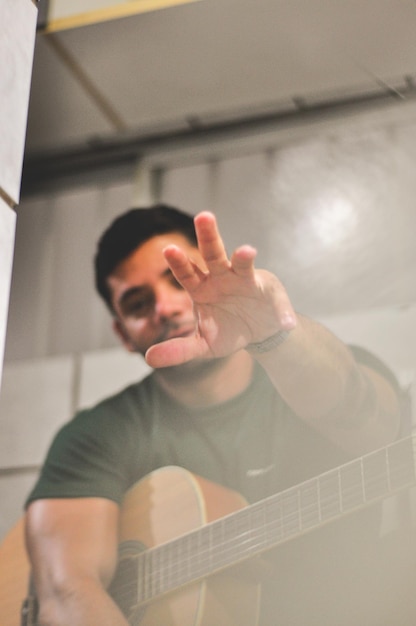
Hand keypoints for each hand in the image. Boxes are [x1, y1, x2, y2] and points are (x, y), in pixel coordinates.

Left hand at [145, 212, 295, 366]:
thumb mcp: (202, 346)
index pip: (186, 273)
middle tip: (203, 216)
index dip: (179, 261)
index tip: (168, 249)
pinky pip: (271, 293)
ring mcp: (244, 278)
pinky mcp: (266, 286)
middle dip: (208, 236)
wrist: (257, 334)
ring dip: (244, 255)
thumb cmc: (227, 333)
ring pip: (241, 261)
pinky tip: (285, 321)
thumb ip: (178, 350)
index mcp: (201, 289)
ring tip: (247, 252)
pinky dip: (280, 311)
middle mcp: (221, 277)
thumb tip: (149, 358)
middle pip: (212, 253)